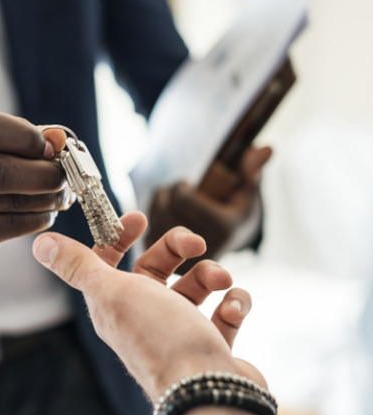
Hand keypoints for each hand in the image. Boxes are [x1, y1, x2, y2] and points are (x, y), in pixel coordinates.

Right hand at [0, 109, 73, 271]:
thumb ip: (14, 137)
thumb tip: (59, 138)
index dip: (26, 137)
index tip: (53, 147)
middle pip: (0, 170)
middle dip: (45, 174)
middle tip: (65, 177)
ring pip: (8, 201)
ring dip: (47, 199)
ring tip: (62, 195)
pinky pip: (6, 227)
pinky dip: (36, 219)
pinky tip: (46, 214)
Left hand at [33, 212, 264, 401]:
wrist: (207, 393)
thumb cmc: (159, 338)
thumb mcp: (111, 293)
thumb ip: (78, 266)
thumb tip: (40, 243)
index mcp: (116, 303)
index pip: (110, 261)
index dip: (119, 236)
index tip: (139, 219)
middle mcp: (145, 315)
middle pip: (157, 267)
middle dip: (178, 247)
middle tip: (196, 244)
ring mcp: (179, 330)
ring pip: (195, 285)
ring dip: (211, 274)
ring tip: (221, 281)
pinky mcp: (210, 343)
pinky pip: (224, 311)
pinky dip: (234, 303)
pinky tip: (233, 309)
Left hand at [147, 146, 271, 265]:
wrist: (228, 242)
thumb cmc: (237, 209)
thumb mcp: (247, 190)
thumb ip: (252, 169)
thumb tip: (266, 148)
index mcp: (223, 228)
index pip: (183, 198)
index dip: (180, 186)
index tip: (186, 183)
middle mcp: (203, 247)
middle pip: (166, 208)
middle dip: (168, 193)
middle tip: (176, 190)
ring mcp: (185, 258)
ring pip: (154, 219)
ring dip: (158, 203)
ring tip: (170, 200)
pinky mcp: (170, 266)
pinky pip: (149, 233)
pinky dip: (153, 220)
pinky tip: (164, 216)